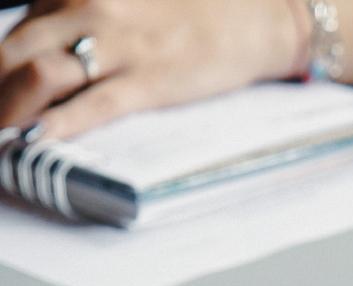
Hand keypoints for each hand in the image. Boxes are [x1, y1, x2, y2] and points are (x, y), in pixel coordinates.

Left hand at [0, 0, 301, 137]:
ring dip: (8, 108)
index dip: (3, 62)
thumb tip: (44, 43)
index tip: (2, 81)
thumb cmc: (193, 6)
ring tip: (2, 129)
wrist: (261, 16)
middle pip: (10, 52)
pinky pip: (91, 107)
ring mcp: (119, 47)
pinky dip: (55, 126)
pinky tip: (32, 139)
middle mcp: (89, 9)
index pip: (18, 27)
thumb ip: (83, 10)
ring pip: (37, 77)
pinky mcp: (148, 81)